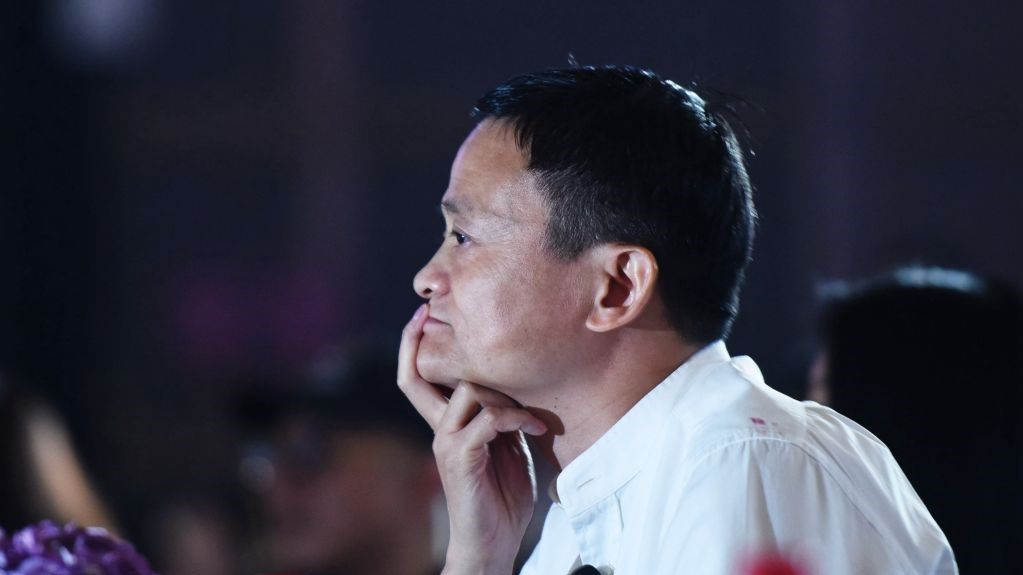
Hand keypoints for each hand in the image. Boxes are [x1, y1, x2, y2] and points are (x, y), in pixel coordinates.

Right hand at [398, 304, 547, 574]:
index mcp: (447, 425)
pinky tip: (536, 429)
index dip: (412, 346)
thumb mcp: (507, 448)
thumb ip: (502, 418)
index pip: (419, 379)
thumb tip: (518, 386)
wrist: (492, 546)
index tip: (423, 314)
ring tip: (531, 412)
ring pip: (467, 391)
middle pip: (418, 377)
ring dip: (503, 392)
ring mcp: (447, 443)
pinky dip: (516, 417)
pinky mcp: (462, 459)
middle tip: (434, 314)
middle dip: (420, 342)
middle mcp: (440, 430)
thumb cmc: (502, 500)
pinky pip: (488, 419)